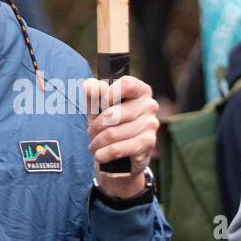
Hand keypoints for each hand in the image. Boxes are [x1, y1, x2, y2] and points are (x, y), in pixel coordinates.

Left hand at [84, 75, 158, 199]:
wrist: (125, 156)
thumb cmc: (111, 123)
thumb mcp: (99, 106)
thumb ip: (92, 93)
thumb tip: (90, 86)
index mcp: (140, 90)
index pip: (126, 84)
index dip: (108, 94)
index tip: (99, 105)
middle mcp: (149, 105)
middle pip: (113, 114)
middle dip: (95, 126)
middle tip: (91, 131)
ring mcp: (151, 124)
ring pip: (112, 133)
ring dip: (97, 141)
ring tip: (94, 144)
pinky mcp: (148, 143)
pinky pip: (118, 148)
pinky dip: (104, 153)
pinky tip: (99, 155)